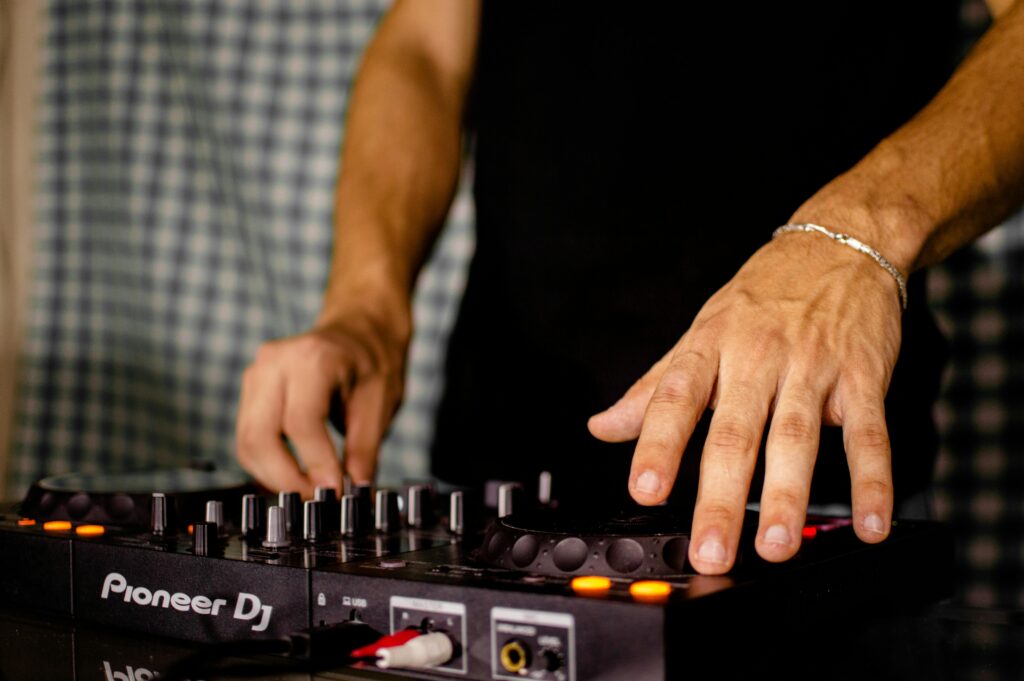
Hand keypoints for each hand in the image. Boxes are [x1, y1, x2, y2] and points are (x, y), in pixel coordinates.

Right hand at [236, 303, 409, 495]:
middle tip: (317, 501)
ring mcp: (256, 373)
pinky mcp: (250, 389)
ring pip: (247, 441)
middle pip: (260, 436)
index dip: (316, 465)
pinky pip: (248, 436)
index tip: (335, 492)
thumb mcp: (380, 404)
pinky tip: (294, 475)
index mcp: (313, 359)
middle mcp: (275, 363)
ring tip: (308, 491)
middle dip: (286, 479)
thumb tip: (355, 495)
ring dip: (272, 476)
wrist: (358, 329)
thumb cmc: (371, 361)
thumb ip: (364, 451)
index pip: (302, 423)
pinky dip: (266, 463)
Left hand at [588, 232, 902, 573]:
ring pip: (796, 436)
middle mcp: (757, 356)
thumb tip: (603, 426)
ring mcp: (813, 366)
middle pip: (735, 431)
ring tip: (776, 545)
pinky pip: (869, 433)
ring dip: (787, 495)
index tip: (645, 488)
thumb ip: (654, 388)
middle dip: (721, 495)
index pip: (676, 397)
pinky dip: (873, 480)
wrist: (840, 244)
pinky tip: (870, 522)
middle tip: (711, 548)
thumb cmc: (764, 296)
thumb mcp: (702, 331)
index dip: (658, 444)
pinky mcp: (863, 376)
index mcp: (711, 345)